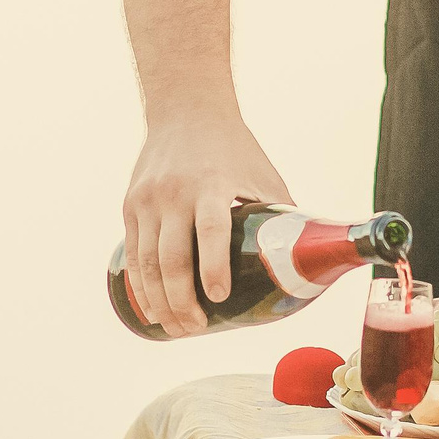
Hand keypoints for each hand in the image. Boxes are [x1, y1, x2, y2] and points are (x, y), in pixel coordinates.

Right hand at [121, 114, 292, 338]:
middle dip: (181, 301)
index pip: (209, 231)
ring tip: (176, 329)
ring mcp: (148, 199)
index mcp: (211, 184)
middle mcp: (174, 192)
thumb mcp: (264, 175)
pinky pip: (134, 252)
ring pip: (147, 261)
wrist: (185, 109)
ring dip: (159, 301)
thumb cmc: (235, 147)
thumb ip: (280, 216)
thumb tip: (307, 261)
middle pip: (171, 257)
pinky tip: (151, 308)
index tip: (218, 299)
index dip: (212, 268)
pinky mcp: (131, 204)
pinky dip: (140, 285)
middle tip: (196, 329)